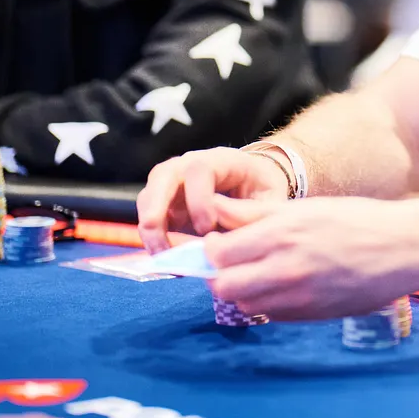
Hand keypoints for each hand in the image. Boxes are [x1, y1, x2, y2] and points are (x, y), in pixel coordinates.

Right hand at [136, 147, 290, 252]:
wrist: (254, 184)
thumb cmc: (262, 190)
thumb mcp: (269, 201)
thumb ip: (247, 216)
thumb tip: (214, 234)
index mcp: (221, 160)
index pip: (199, 169)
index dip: (199, 200)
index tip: (208, 228)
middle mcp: (190, 164)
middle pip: (163, 176)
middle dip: (157, 211)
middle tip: (162, 246)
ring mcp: (174, 181)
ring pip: (149, 196)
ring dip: (151, 229)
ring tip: (163, 257)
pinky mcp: (165, 201)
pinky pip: (149, 215)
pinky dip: (152, 237)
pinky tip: (165, 257)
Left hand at [204, 194, 418, 318]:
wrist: (404, 249)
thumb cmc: (357, 220)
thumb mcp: (304, 208)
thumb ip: (255, 213)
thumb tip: (215, 209)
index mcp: (282, 234)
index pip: (218, 253)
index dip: (211, 247)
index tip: (221, 240)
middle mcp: (286, 269)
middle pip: (224, 286)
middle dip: (220, 274)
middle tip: (233, 261)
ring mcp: (299, 297)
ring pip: (244, 304)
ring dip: (243, 289)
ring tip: (259, 271)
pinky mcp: (311, 316)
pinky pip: (270, 314)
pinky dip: (267, 302)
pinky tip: (282, 284)